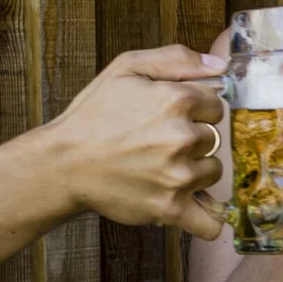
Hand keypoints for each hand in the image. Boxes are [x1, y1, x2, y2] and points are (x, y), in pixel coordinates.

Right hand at [41, 45, 229, 237]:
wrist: (63, 163)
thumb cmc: (93, 115)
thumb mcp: (128, 69)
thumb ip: (177, 59)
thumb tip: (220, 64)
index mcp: (177, 100)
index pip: (215, 105)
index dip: (196, 109)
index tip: (174, 116)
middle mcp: (182, 138)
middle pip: (214, 138)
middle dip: (194, 139)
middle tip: (160, 142)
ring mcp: (178, 176)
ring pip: (213, 171)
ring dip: (196, 170)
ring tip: (163, 167)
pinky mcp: (170, 208)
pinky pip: (209, 222)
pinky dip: (209, 219)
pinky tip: (199, 208)